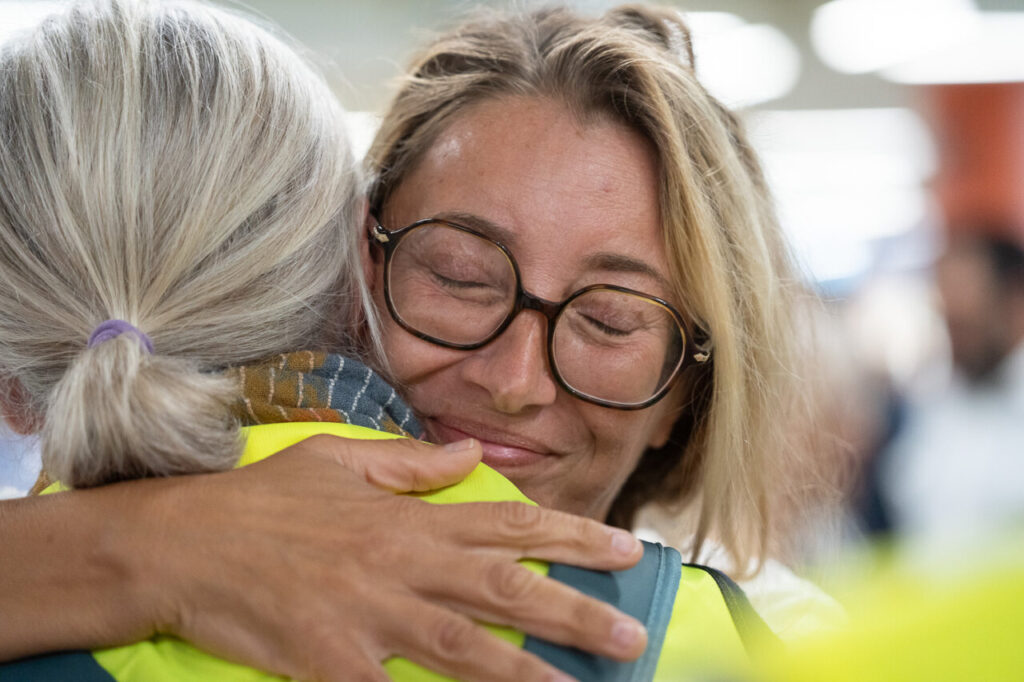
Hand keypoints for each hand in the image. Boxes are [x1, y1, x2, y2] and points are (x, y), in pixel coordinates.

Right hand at [131, 435, 647, 681]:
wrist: (185, 542)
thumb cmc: (263, 500)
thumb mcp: (340, 460)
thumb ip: (413, 464)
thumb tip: (472, 456)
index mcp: (409, 517)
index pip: (510, 523)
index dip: (574, 537)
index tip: (625, 550)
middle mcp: (403, 562)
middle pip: (508, 587)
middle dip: (578, 609)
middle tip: (634, 630)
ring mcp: (372, 615)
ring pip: (471, 646)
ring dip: (534, 670)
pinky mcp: (335, 661)